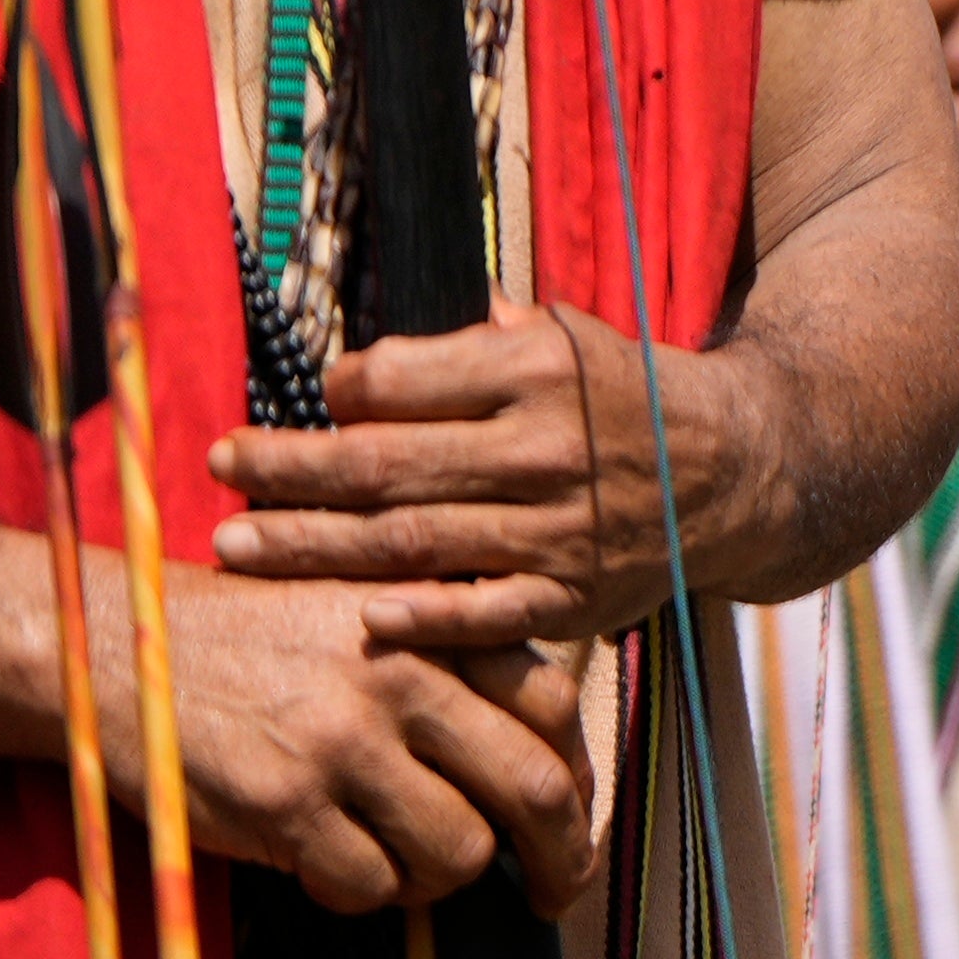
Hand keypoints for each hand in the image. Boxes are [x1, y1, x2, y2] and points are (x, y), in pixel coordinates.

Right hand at [135, 566, 596, 913]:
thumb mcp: (369, 606)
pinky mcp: (286, 805)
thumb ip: (453, 652)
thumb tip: (547, 748)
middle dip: (557, 859)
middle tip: (549, 896)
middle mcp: (405, 676)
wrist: (126, 642)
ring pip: (457, 853)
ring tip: (402, 860)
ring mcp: (346, 743)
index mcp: (436, 623)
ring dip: (440, 877)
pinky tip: (331, 864)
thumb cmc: (259, 633)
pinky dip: (362, 892)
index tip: (572, 825)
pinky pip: (369, 886)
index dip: (579, 780)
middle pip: (534, 789)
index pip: (555, 709)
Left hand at [210, 307, 704, 649]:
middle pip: (383, 464)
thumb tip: (369, 366)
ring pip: (409, 541)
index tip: (312, 398)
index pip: (403, 379)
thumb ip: (475, 346)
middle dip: (287, 469)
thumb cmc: (627, 395)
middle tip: (219, 467)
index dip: (341, 389)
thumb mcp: (570, 339)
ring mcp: (557, 528)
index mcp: (538, 371)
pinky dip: (419, 619)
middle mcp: (544, 447)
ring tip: (235, 547)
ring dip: (310, 547)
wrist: (740, 466)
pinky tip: (356, 619)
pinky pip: (482, 613)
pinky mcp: (573, 595)